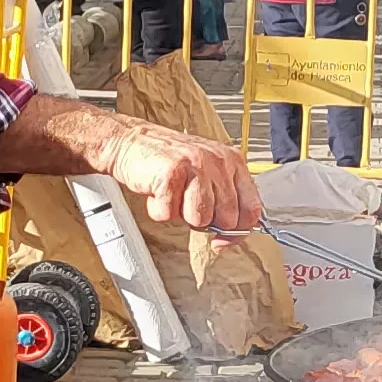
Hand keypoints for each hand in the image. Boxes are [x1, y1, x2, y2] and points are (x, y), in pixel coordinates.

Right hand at [98, 123, 259, 230]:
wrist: (130, 142)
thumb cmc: (168, 162)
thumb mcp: (206, 176)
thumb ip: (224, 202)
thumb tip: (229, 238)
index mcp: (232, 162)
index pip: (252, 209)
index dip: (238, 231)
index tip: (222, 238)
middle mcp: (218, 162)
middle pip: (227, 218)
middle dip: (204, 221)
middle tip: (187, 204)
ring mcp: (195, 165)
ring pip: (200, 218)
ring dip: (181, 215)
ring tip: (173, 196)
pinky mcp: (171, 173)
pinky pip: (169, 214)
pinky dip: (159, 210)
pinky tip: (158, 192)